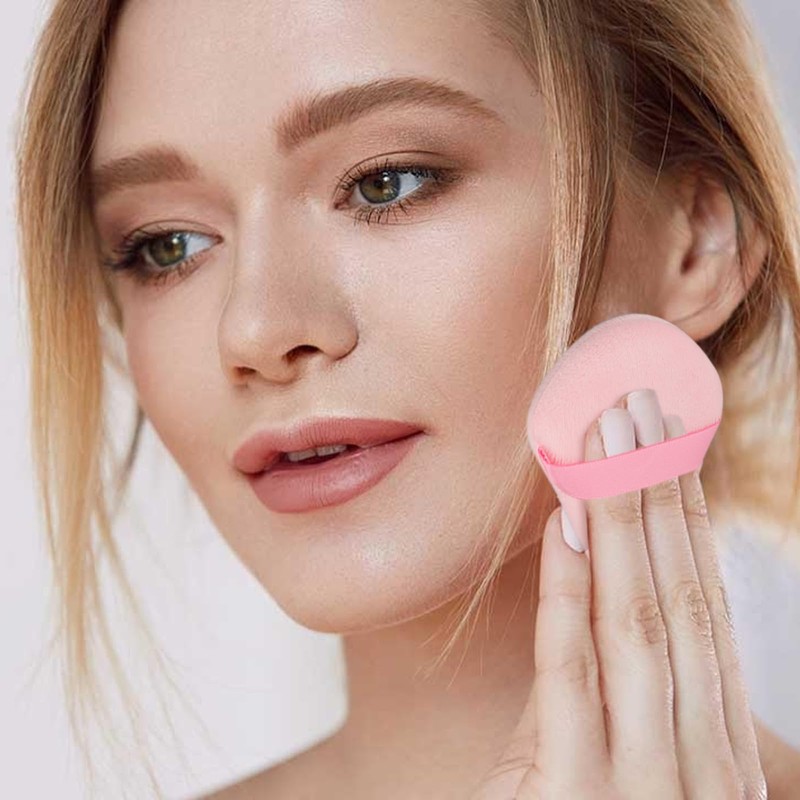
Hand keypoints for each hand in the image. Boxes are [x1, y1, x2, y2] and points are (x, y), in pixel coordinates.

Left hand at [472, 388, 767, 798]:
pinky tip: (569, 524)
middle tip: (642, 403)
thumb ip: (611, 694)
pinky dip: (573, 594)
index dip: (687, 519)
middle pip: (679, 597)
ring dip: (626, 521)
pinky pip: (576, 676)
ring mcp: (649, 784)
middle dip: (661, 494)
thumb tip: (588, 578)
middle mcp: (697, 756)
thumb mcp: (610, 770)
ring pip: (640, 622)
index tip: (671, 443)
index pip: (702, 606)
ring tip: (610, 435)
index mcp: (709, 741)